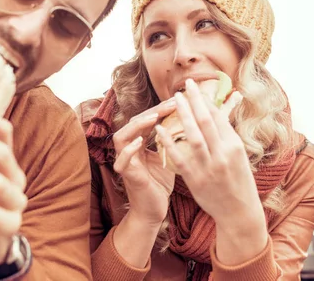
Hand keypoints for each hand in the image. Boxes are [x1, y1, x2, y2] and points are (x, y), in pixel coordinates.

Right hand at [112, 98, 176, 226]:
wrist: (154, 211)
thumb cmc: (161, 184)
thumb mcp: (169, 157)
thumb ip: (172, 141)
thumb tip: (192, 123)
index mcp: (139, 143)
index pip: (147, 119)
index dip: (162, 108)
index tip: (180, 100)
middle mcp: (129, 149)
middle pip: (134, 122)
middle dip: (153, 111)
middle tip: (171, 103)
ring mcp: (125, 162)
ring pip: (121, 137)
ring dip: (137, 126)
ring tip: (153, 117)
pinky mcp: (125, 175)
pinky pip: (122, 160)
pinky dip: (129, 150)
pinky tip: (140, 142)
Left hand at [155, 78, 265, 228]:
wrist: (239, 212)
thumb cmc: (239, 180)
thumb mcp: (238, 155)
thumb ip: (226, 135)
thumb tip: (217, 111)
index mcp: (235, 146)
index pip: (219, 117)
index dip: (206, 100)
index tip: (196, 87)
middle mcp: (223, 154)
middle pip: (207, 121)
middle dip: (196, 100)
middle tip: (186, 84)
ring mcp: (209, 167)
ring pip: (194, 135)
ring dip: (184, 115)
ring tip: (175, 99)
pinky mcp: (195, 179)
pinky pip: (180, 157)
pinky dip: (169, 142)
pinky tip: (159, 129)